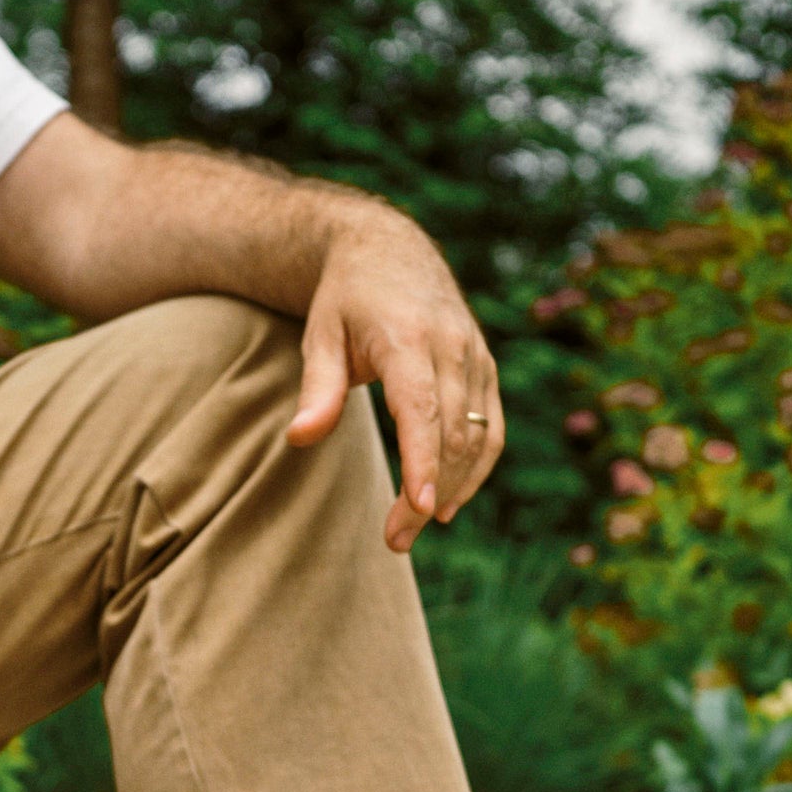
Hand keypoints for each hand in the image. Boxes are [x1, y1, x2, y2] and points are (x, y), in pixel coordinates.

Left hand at [285, 205, 504, 551]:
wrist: (389, 250)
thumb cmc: (346, 300)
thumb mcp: (319, 336)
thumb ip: (316, 391)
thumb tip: (299, 439)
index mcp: (409, 339)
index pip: (424, 412)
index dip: (425, 464)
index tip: (421, 510)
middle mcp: (452, 347)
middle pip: (451, 434)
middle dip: (428, 493)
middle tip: (394, 541)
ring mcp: (475, 356)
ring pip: (479, 435)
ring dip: (454, 488)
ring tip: (415, 529)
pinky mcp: (485, 366)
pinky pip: (492, 426)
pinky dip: (477, 467)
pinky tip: (449, 502)